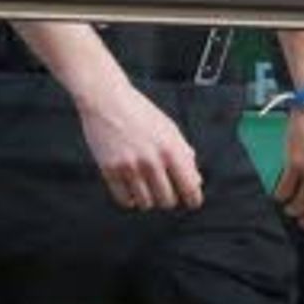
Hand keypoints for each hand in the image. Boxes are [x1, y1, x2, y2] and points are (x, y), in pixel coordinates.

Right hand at [74, 78, 203, 210]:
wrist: (107, 100)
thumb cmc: (140, 112)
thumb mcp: (170, 129)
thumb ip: (185, 155)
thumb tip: (196, 181)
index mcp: (171, 149)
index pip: (189, 188)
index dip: (193, 199)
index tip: (191, 201)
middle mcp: (151, 160)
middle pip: (167, 201)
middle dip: (168, 197)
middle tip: (164, 187)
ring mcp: (130, 167)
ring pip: (146, 204)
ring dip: (148, 198)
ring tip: (145, 184)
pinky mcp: (110, 171)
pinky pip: (125, 201)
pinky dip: (130, 198)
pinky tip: (131, 187)